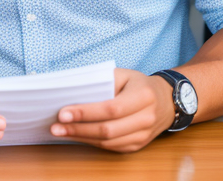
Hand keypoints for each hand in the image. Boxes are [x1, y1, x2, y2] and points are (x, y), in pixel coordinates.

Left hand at [50, 68, 175, 151]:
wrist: (167, 101)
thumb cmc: (140, 84)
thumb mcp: (125, 74)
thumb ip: (103, 81)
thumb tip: (76, 92)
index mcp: (143, 96)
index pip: (111, 108)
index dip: (86, 112)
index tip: (63, 112)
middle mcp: (146, 118)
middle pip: (107, 129)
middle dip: (78, 128)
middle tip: (56, 126)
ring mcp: (143, 135)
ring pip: (108, 142)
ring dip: (82, 138)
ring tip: (61, 132)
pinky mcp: (137, 146)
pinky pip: (111, 147)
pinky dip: (92, 142)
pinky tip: (77, 135)